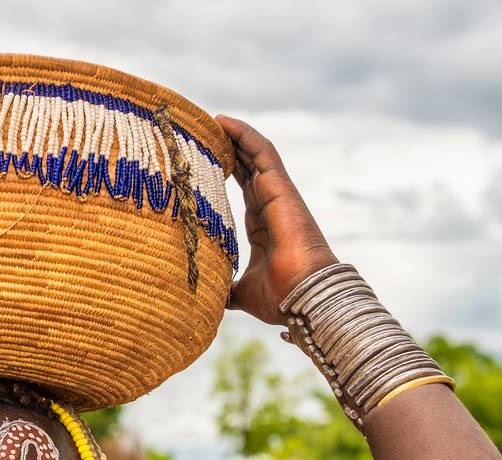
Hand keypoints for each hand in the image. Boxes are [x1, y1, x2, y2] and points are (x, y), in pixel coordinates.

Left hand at [215, 116, 339, 324]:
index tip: (200, 158)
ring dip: (233, 135)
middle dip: (226, 148)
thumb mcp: (242, 292)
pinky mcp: (281, 188)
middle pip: (246, 166)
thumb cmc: (279, 296)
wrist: (302, 297)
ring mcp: (277, 195)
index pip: (241, 188)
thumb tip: (209, 299)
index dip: (223, 171)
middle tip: (199, 131)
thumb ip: (226, 289)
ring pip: (254, 154)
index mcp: (260, 226)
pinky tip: (224, 122)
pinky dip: (245, 135)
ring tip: (209, 119)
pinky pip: (263, 152)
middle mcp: (269, 206)